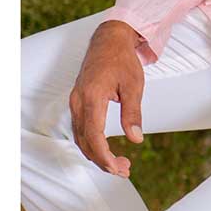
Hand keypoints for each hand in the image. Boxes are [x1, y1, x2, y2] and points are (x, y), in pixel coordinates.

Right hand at [69, 20, 145, 176]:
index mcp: (92, 97)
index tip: (119, 168)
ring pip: (80, 138)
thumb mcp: (134, 85)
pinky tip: (106, 149)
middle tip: (124, 170)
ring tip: (120, 163)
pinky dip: (92, 143)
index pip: (94, 136)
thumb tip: (135, 139)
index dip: (105, 157)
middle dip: (103, 161)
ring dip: (97, 154)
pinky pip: (80, 129)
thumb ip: (133, 112)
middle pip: (85, 142)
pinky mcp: (77, 102)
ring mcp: (75, 102)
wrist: (109, 40)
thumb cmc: (122, 60)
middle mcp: (78, 101)